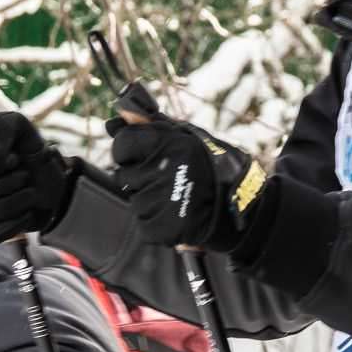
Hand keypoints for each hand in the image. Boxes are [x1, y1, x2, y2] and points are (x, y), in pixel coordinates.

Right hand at [0, 110, 78, 244]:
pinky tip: (25, 212)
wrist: (48, 182)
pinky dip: (16, 223)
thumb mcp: (19, 128)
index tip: (13, 157)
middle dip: (12, 183)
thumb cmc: (27, 151)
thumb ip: (3, 126)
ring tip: (29, 193)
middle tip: (25, 175)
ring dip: (17, 202)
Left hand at [106, 115, 266, 250]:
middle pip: (123, 176)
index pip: (122, 144)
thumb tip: (111, 123)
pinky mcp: (167, 229)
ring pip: (134, 202)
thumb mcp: (185, 137)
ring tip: (174, 197)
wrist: (240, 205)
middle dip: (139, 178)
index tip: (141, 153)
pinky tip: (174, 214)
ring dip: (148, 201)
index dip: (128, 149)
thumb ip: (149, 128)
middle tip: (165, 179)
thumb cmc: (208, 166)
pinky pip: (144, 225)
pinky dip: (155, 222)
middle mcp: (167, 172)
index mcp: (171, 145)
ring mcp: (166, 202)